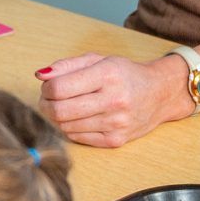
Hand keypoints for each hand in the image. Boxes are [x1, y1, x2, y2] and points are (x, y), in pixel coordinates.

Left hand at [36, 52, 189, 147]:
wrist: (159, 94)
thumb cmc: (124, 75)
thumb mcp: (98, 60)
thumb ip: (66, 65)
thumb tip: (40, 75)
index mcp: (108, 74)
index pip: (59, 88)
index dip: (46, 88)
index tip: (48, 86)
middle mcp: (114, 100)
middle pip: (59, 111)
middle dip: (45, 105)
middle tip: (48, 100)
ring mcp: (116, 123)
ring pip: (66, 126)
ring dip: (57, 117)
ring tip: (65, 106)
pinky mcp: (115, 140)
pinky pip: (77, 138)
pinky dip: (70, 128)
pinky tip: (78, 118)